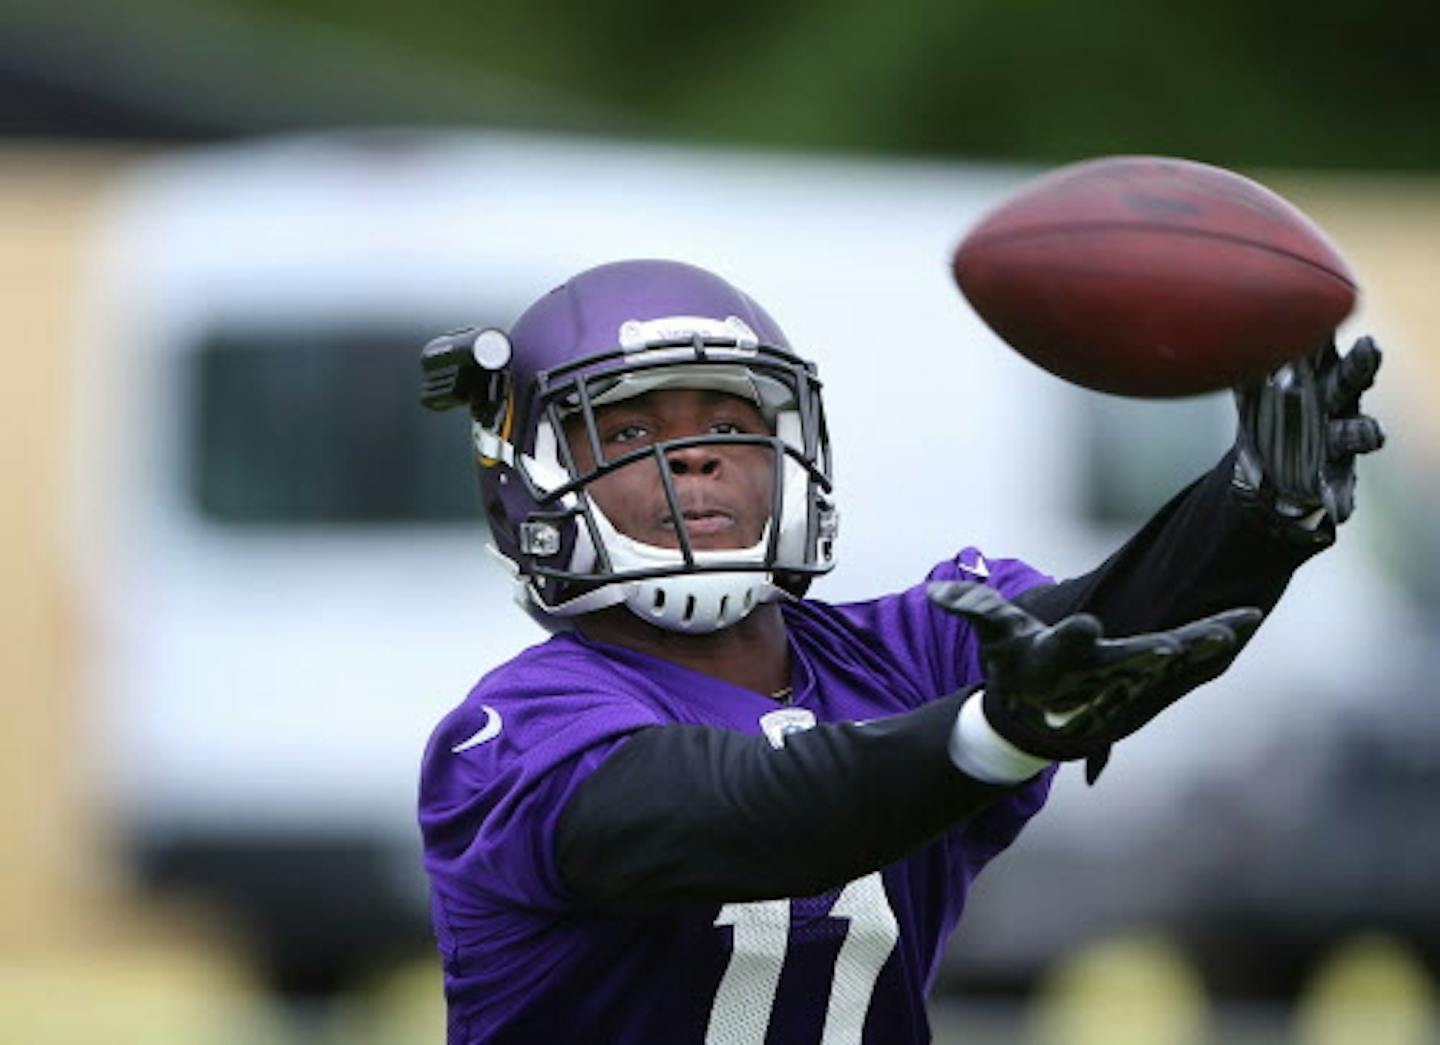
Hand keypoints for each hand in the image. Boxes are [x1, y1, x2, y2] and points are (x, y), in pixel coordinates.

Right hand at [928, 581, 1261, 781]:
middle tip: (1182, 644)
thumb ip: (973, 608)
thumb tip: (935, 592)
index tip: (1087, 625)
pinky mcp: (1151, 675)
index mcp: (1058, 662)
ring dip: (1203, 641)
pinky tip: (1244, 622)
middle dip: (1158, 653)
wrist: (1042, 716)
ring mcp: (1130, 678)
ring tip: (1241, 621)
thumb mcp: (995, 636)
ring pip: (1171, 660)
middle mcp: (1097, 674)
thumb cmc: (1017, 667)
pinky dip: (1213, 640)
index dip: (1074, 637)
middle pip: (1133, 660)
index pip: (1065, 648)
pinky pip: (1188, 659)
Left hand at [1232, 335, 1384, 536]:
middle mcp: (1337, 400)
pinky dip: (1340, 497)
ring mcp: (1340, 437)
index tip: (1336, 317)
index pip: (1328, 347)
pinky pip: (1341, 486)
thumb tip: (1216, 331)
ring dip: (1363, 432)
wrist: (1271, 463)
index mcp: (1319, 374)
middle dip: (1362, 364)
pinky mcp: (1337, 474)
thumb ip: (1242, 365)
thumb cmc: (1267, 410)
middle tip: (1369, 347)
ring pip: (1357, 431)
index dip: (1333, 333)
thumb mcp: (1250, 385)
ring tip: (1370, 433)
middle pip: (1352, 378)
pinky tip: (1340, 508)